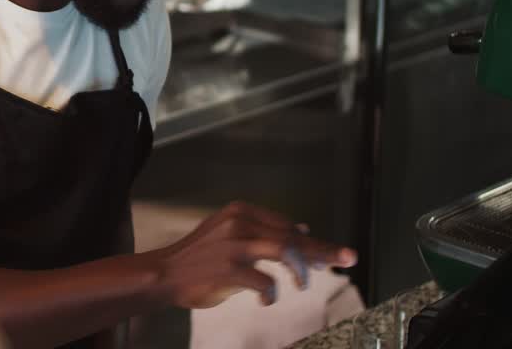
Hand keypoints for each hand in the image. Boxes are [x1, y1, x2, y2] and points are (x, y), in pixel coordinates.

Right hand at [149, 201, 357, 308]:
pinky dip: (271, 293)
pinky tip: (267, 300)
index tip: (334, 253)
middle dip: (322, 250)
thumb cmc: (200, 257)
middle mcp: (239, 223)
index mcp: (240, 212)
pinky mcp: (229, 269)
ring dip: (300, 270)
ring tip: (302, 285)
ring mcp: (234, 246)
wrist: (164, 273)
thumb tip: (301, 232)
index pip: (286, 224)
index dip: (313, 241)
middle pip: (291, 236)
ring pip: (284, 251)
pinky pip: (265, 281)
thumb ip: (261, 232)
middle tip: (347, 259)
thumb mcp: (229, 233)